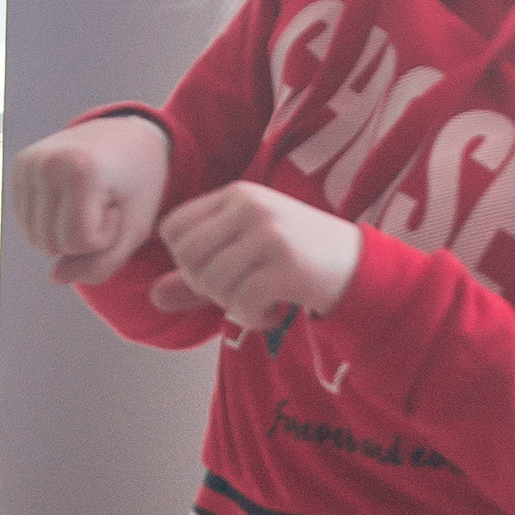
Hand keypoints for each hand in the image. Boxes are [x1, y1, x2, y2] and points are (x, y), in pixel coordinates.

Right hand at [12, 117, 172, 284]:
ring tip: (88, 203)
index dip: (105, 236)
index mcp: (79, 171)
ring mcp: (28, 163)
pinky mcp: (20, 166)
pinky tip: (70, 200)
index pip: (79, 243)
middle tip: (104, 205)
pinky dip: (51, 223)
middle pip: (52, 245)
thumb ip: (102, 264)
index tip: (118, 207)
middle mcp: (46, 163)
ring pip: (36, 239)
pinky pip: (28, 222)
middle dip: (83, 239)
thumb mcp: (135, 228)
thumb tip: (54, 278)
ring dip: (65, 235)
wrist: (128, 135)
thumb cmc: (138, 184)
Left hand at [151, 184, 359, 326]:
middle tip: (235, 294)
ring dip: (231, 306)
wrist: (360, 267)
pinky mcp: (287, 265)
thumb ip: (199, 275)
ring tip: (258, 304)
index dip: (182, 260)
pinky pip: (243, 303)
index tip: (215, 273)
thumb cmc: (297, 260)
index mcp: (236, 195)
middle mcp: (250, 207)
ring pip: (212, 283)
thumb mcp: (246, 255)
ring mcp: (270, 234)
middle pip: (187, 258)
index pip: (172, 227)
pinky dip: (253, 318)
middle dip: (204, 287)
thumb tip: (154, 298)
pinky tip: (274, 313)